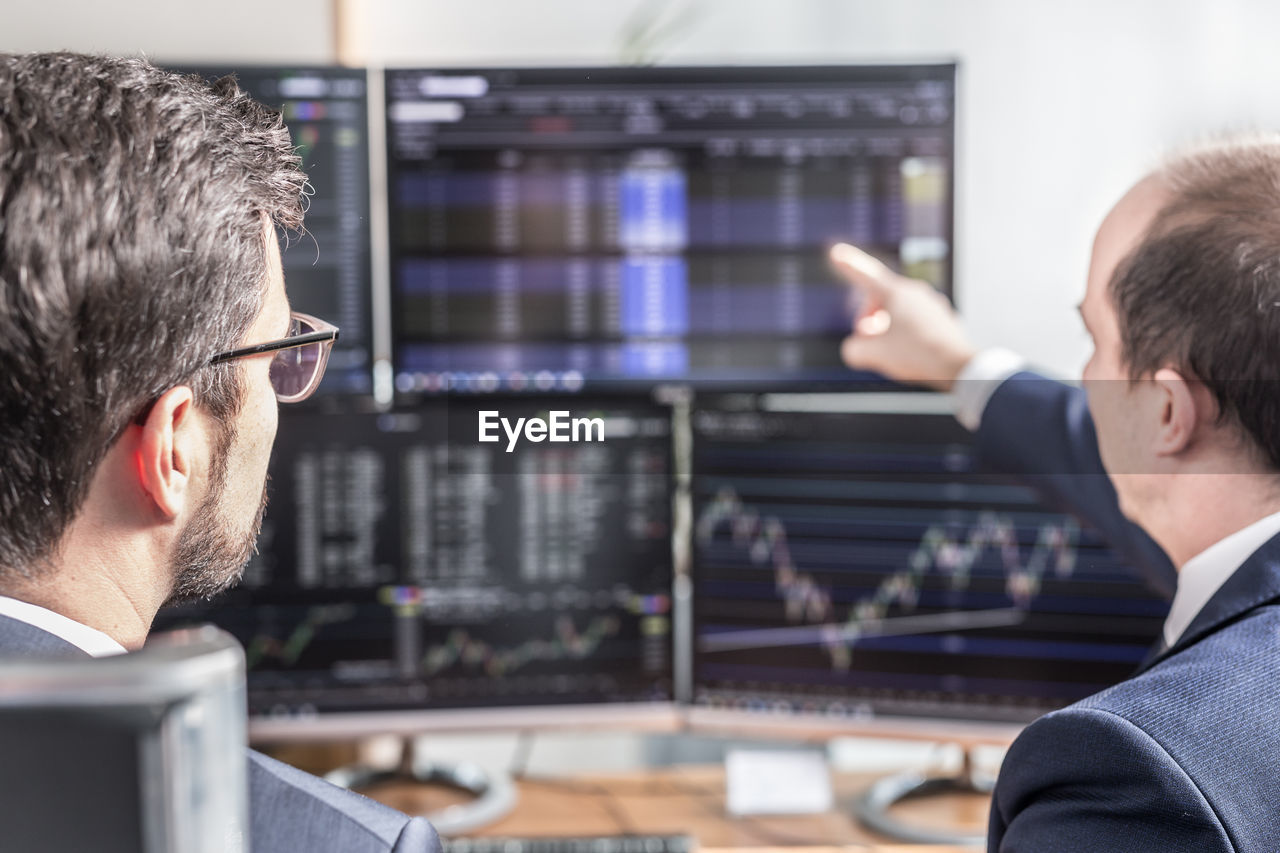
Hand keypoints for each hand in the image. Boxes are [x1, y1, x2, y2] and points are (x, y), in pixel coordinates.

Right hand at [830, 243, 976, 391]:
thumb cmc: (919, 355)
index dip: (848, 265)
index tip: (837, 253)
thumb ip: (854, 349)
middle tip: (867, 340)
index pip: (865, 274)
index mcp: (896, 293)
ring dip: (886, 328)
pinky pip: (915, 322)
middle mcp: (915, 293)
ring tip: (888, 351)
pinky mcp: (942, 320)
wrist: (959, 367)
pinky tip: (908, 353)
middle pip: (880, 299)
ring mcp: (932, 305)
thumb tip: (855, 348)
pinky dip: (905, 334)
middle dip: (868, 319)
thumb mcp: (873, 355)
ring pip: (898, 311)